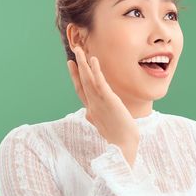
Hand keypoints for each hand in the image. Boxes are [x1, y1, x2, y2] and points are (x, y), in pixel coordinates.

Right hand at [67, 45, 139, 165]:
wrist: (123, 145)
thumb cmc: (117, 136)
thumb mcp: (103, 124)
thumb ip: (94, 117)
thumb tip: (87, 115)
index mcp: (92, 109)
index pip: (81, 89)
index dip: (76, 75)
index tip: (72, 63)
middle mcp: (92, 104)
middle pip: (82, 81)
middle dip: (78, 65)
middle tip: (75, 50)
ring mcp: (99, 102)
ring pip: (88, 80)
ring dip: (83, 64)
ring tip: (80, 50)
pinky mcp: (108, 101)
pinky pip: (100, 83)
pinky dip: (96, 71)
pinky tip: (93, 60)